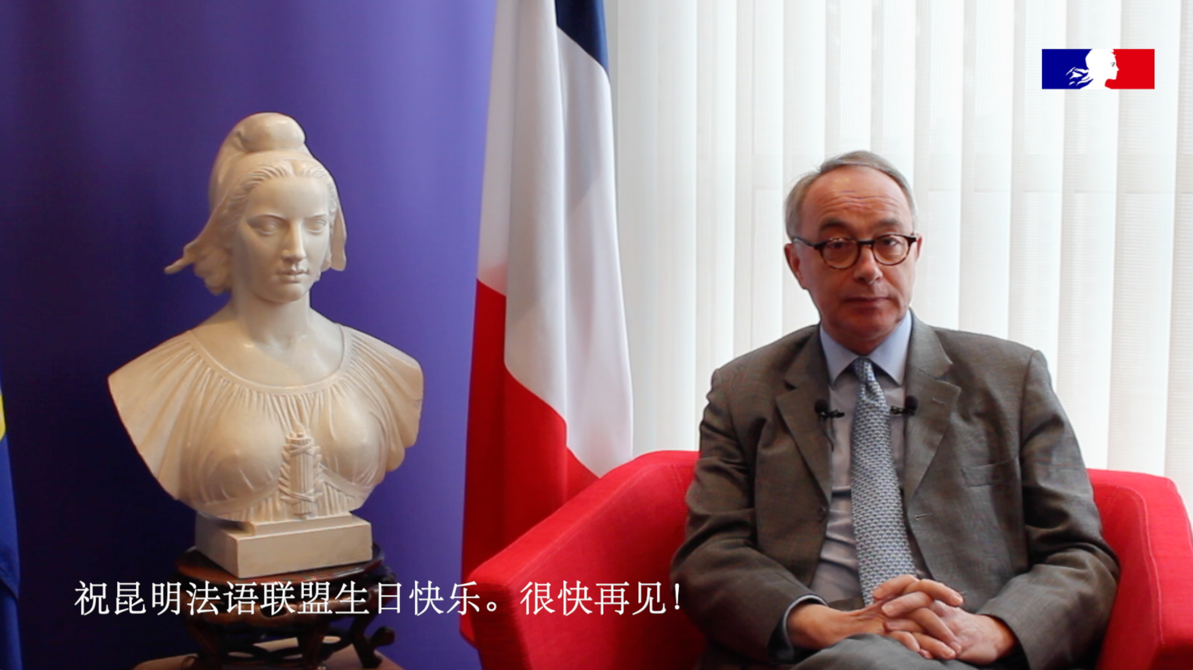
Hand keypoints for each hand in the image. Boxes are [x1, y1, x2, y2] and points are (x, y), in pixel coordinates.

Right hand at [786, 575, 966, 659]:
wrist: (829, 630)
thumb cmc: (860, 629)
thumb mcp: (886, 621)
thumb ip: (905, 621)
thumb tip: (927, 632)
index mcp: (895, 598)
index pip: (922, 587)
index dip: (941, 591)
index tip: (959, 602)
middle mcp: (890, 604)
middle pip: (922, 606)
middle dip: (943, 626)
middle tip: (957, 644)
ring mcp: (882, 616)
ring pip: (913, 622)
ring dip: (933, 640)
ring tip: (950, 653)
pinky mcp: (873, 630)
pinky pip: (894, 634)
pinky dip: (908, 642)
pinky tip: (920, 651)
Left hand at [880, 579, 1017, 663]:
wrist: (989, 636)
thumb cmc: (953, 623)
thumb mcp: (934, 610)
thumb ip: (911, 606)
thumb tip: (880, 603)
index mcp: (933, 598)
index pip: (911, 583)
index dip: (893, 586)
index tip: (873, 594)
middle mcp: (942, 608)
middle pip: (922, 598)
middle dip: (902, 603)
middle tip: (883, 610)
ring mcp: (952, 625)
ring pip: (931, 621)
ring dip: (909, 625)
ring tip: (889, 627)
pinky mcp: (963, 644)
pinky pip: (947, 646)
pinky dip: (933, 650)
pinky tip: (919, 653)